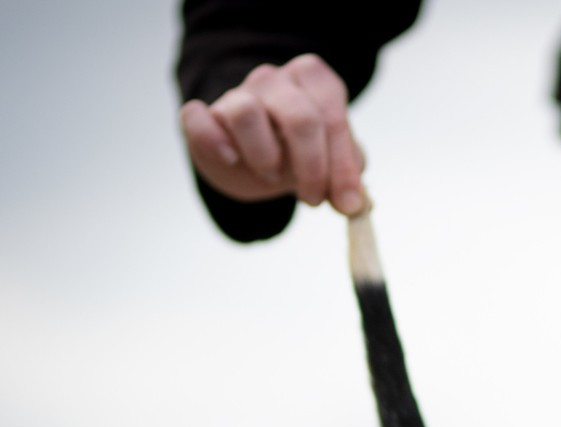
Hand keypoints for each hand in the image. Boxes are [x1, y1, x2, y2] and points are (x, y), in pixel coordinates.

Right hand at [179, 53, 365, 214]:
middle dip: (312, 167)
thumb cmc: (300, 155)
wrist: (256, 161)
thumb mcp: (332, 162)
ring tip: (272, 175)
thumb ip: (347, 176)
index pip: (332, 116)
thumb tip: (355, 203)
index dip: (341, 165)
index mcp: (314, 81)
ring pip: (246, 112)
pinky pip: (196, 117)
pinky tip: (230, 159)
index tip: (346, 202)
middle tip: (313, 199)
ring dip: (265, 155)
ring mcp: (236, 93)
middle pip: (299, 117)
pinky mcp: (201, 115)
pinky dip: (212, 140)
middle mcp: (275, 79)